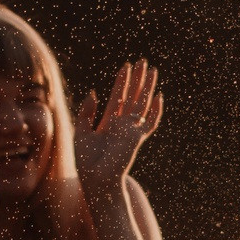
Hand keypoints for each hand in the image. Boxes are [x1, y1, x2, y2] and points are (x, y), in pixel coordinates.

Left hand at [74, 59, 162, 190]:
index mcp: (109, 123)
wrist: (97, 179)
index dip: (122, 81)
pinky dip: (155, 110)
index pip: (118, 97)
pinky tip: (159, 97)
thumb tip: (93, 93)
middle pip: (132, 96)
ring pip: (142, 103)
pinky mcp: (136, 137)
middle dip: (137, 79)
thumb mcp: (81, 132)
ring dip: (147, 87)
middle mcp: (122, 124)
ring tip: (152, 70)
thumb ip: (87, 113)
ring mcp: (131, 130)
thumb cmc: (87, 161)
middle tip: (143, 61)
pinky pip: (149, 122)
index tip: (126, 66)